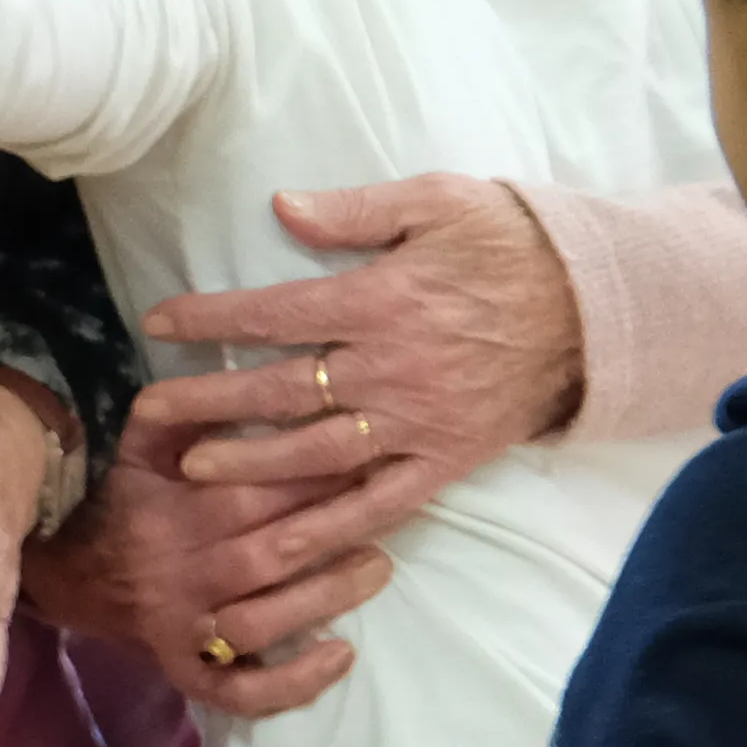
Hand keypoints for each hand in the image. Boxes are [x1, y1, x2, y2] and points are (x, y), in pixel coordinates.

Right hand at [33, 393, 399, 720]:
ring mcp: (182, 630)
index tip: (363, 449)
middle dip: (336, 528)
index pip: (249, 487)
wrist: (62, 574)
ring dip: (327, 595)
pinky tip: (341, 655)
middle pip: (268, 552)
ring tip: (379, 566)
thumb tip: (239, 365)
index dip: (311, 470)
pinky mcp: (187, 673)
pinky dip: (292, 682)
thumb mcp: (139, 445)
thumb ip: (185, 410)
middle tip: (393, 504)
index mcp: (169, 511)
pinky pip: (241, 691)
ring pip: (263, 620)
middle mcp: (177, 573)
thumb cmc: (119, 500)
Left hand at [128, 172, 581, 492]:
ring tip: (193, 472)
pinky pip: (381, 502)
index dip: (211, 319)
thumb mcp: (439, 201)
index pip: (274, 314)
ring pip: (318, 453)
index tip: (158, 321)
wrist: (597, 307)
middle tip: (149, 412)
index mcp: (381, 302)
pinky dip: (332, 529)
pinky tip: (285, 545)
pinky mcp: (445, 461)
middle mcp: (391, 369)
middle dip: (209, 400)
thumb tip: (281, 208)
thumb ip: (356, 211)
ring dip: (251, 466)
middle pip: (280, 391)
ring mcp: (417, 423)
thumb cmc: (512, 244)